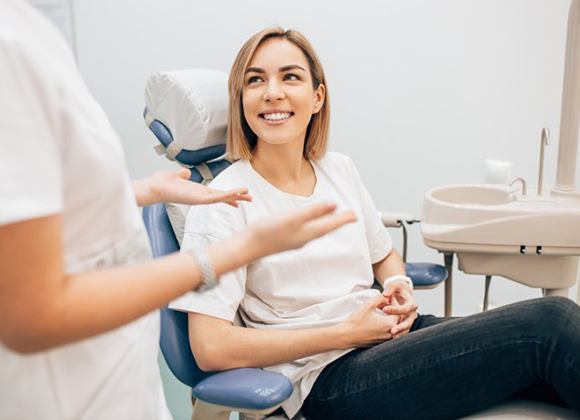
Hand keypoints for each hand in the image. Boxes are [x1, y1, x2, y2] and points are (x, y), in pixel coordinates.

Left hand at [137, 168, 251, 206]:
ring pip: (222, 198)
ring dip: (236, 196)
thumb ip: (183, 174)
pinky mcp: (198, 199)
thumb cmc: (161, 183)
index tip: (239, 197)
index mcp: (197, 191)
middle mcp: (200, 196)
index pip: (217, 193)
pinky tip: (236, 194)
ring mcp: (200, 199)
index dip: (229, 195)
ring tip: (249, 195)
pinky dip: (227, 196)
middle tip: (251, 199)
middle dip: (237, 197)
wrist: (154, 187)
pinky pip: (216, 198)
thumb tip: (186, 172)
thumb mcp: (176, 175)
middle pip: (223, 197)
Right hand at [249, 202, 356, 256]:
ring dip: (327, 224)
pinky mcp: (286, 239)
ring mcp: (295, 240)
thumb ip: (313, 212)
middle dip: (338, 222)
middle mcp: (304, 238)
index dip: (344, 219)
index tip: (356, 215)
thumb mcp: (293, 218)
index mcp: (308, 232)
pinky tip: (309, 224)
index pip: (331, 224)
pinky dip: (314, 225)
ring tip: (333, 218)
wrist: (248, 247)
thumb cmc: (268, 232)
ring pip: (317, 231)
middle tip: (350, 217)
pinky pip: (307, 231)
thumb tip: (334, 205)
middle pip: (326, 228)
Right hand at [337, 295, 398, 347]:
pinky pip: (387, 332)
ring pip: (393, 327)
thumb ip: (380, 298)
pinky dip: (385, 325)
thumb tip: (386, 297)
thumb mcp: (369, 304)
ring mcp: (385, 340)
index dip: (393, 303)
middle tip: (384, 304)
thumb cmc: (357, 320)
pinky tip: (376, 320)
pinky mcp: (379, 343)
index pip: (399, 311)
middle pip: (397, 320)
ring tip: (380, 311)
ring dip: (389, 318)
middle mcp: (390, 334)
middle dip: (392, 310)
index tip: (386, 298)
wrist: (346, 335)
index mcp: (389, 324)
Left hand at [382, 281, 417, 338]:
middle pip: (409, 322)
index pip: (405, 308)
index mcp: (412, 303)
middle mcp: (412, 313)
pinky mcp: (404, 324)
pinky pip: (403, 332)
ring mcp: (409, 320)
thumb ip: (390, 289)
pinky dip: (398, 335)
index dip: (395, 309)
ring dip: (400, 333)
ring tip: (392, 337)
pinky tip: (391, 339)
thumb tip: (385, 294)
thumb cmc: (397, 289)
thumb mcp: (394, 286)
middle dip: (400, 327)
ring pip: (406, 329)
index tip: (384, 309)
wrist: (400, 293)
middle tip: (392, 331)